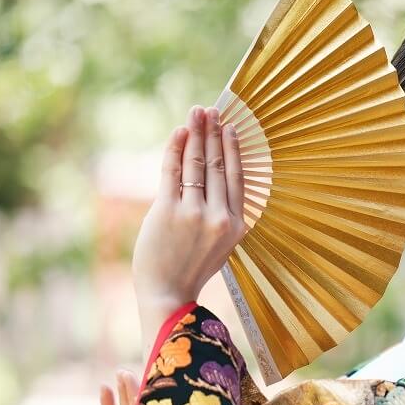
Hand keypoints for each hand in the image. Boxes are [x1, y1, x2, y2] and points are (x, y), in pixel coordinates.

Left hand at [132, 105, 245, 336]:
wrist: (168, 294)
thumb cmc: (190, 269)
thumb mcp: (219, 244)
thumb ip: (220, 213)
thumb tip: (213, 175)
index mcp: (237, 225)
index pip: (236, 178)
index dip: (232, 149)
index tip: (229, 127)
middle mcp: (220, 217)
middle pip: (217, 165)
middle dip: (213, 133)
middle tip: (211, 109)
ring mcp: (194, 214)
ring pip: (197, 164)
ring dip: (196, 134)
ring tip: (196, 113)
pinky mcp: (168, 212)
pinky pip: (173, 172)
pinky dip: (175, 149)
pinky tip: (179, 132)